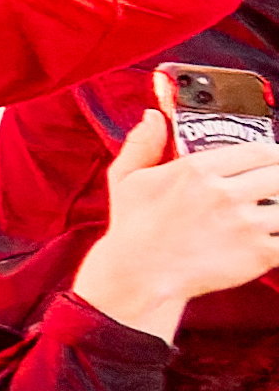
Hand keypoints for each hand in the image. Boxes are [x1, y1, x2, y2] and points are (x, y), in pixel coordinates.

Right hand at [77, 112, 278, 335]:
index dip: (274, 153)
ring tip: (273, 213)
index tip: (274, 159)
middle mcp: (225, 193)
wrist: (138, 274)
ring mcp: (244, 224)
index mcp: (198, 169)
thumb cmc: (133, 226)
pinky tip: (274, 237)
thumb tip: (153, 116)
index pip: (259, 150)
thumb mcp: (127, 177)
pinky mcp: (258, 254)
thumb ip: (142, 143)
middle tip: (275, 186)